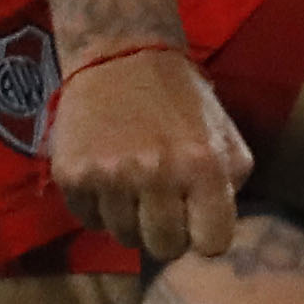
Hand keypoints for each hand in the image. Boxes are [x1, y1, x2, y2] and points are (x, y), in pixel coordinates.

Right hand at [40, 33, 248, 266]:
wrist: (120, 56)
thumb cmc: (181, 99)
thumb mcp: (225, 134)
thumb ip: (230, 184)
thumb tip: (215, 232)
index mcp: (203, 166)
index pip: (212, 245)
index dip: (205, 235)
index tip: (196, 220)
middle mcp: (157, 174)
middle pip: (164, 248)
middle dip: (167, 233)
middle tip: (162, 206)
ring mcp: (111, 176)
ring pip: (124, 238)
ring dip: (130, 220)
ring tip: (132, 187)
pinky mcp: (73, 175)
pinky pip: (88, 220)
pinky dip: (98, 208)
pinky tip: (107, 179)